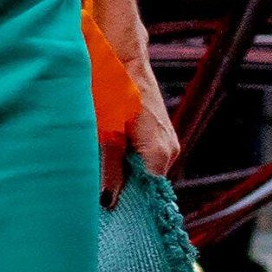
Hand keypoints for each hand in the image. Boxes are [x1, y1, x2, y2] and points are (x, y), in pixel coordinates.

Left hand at [102, 57, 178, 204]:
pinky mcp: (162, 133)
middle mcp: (170, 150)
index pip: (150, 194)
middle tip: (101, 197)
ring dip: (128, 175)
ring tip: (104, 178)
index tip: (111, 211)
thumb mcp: (107, 136)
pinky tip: (113, 160)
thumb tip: (108, 200)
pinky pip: (148, 158)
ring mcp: (168, 141)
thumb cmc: (114, 93)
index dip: (130, 203)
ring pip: (148, 170)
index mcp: (159, 154)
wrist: (123, 60)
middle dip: (127, 190)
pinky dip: (132, 162)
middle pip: (149, 184)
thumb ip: (111, 170)